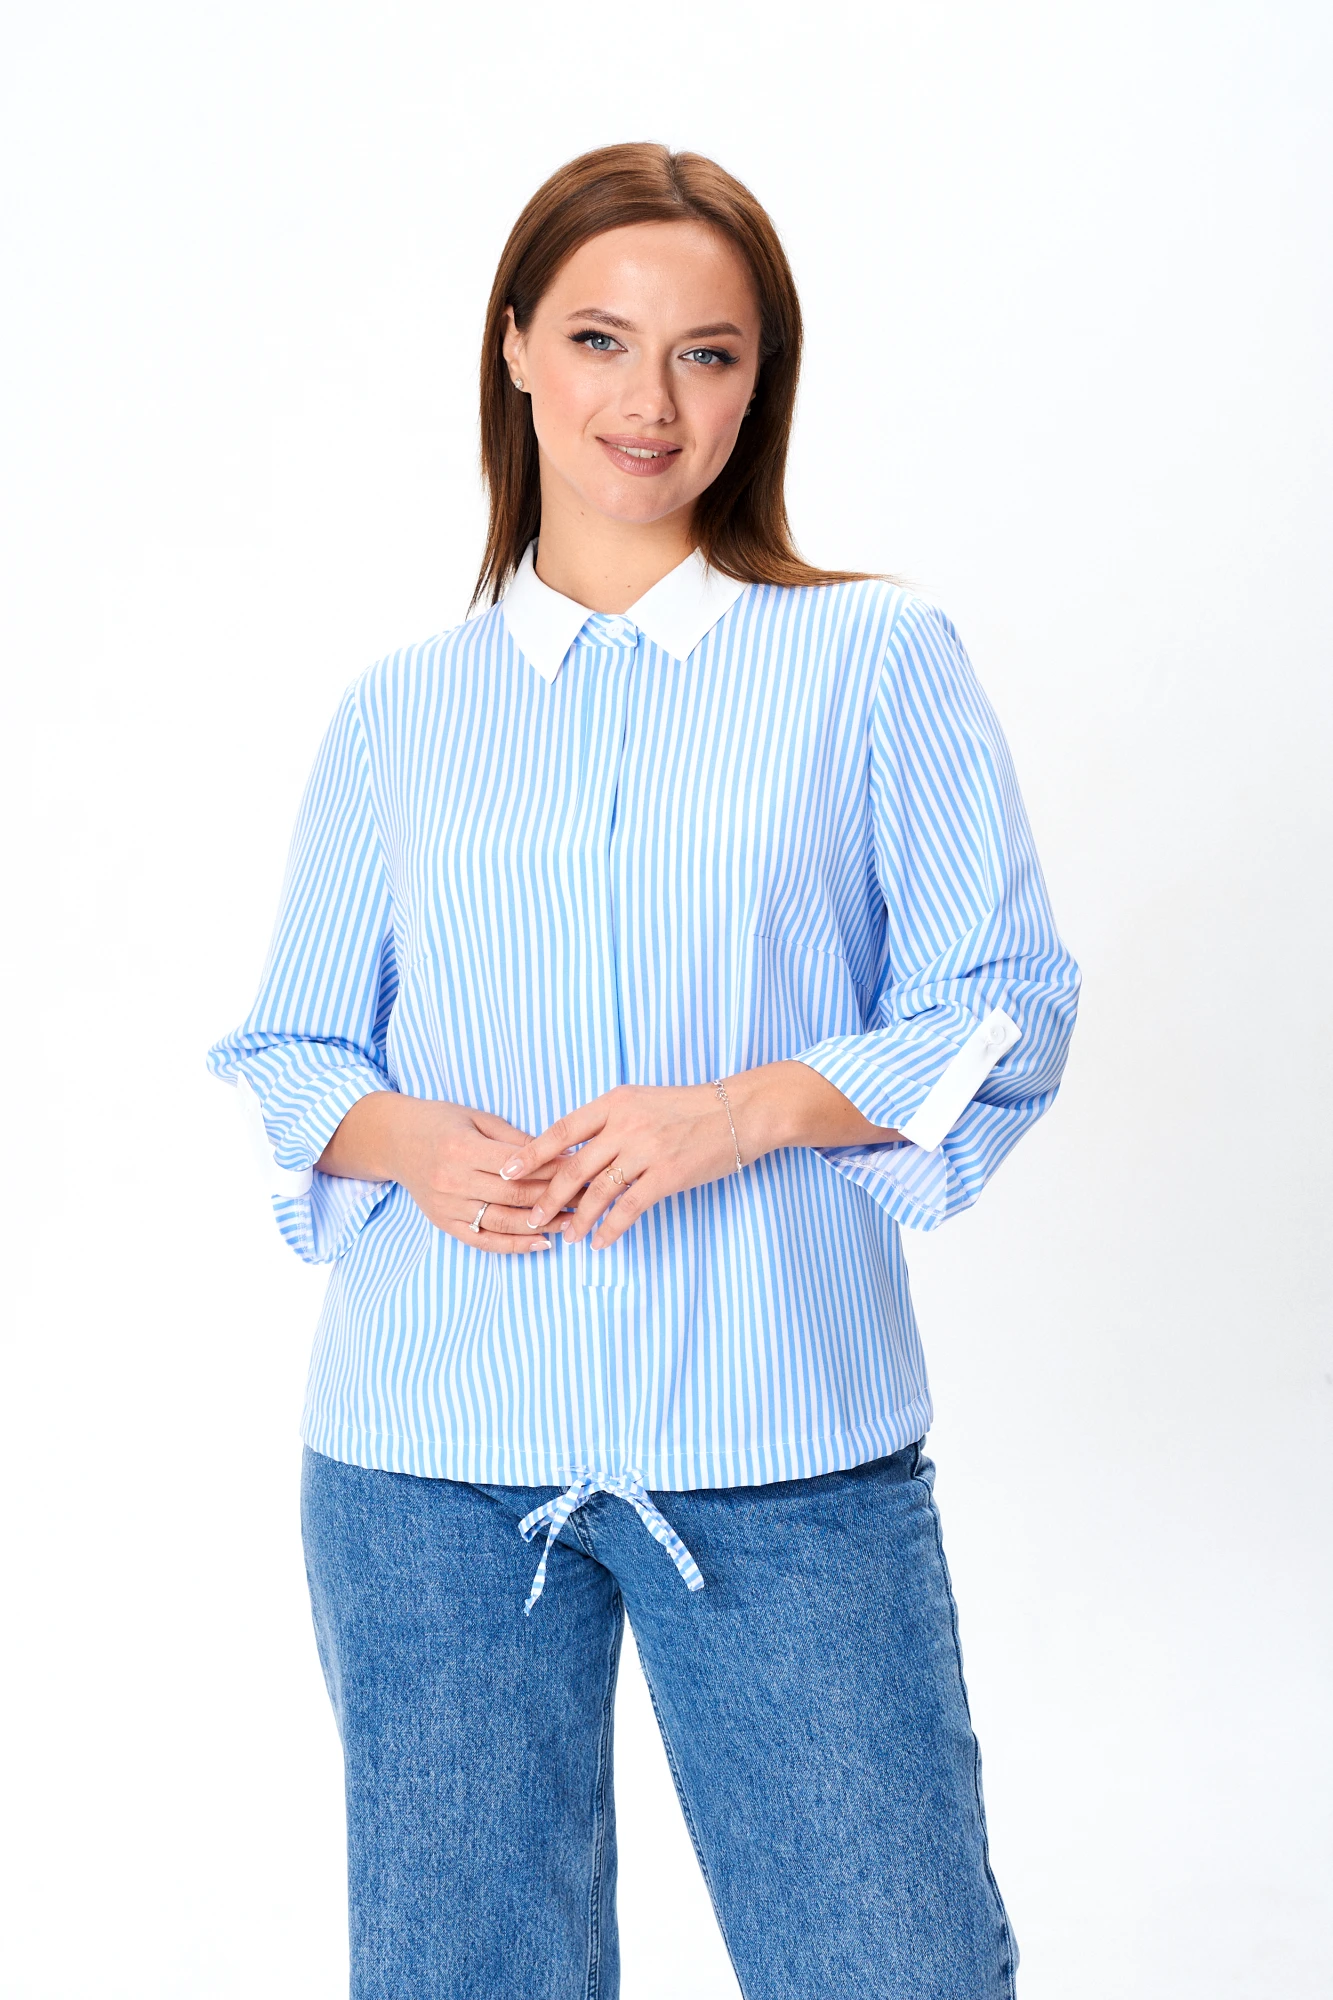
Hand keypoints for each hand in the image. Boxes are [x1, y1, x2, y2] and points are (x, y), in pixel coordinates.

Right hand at [317, 1093, 567, 1253]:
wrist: (392, 1140)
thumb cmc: (438, 1121)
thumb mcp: (475, 1117)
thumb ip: (512, 1138)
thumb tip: (555, 1154)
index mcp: (462, 1148)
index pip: (519, 1164)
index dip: (553, 1167)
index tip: (583, 1167)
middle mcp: (452, 1180)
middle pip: (515, 1195)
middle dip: (556, 1197)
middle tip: (588, 1195)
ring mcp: (447, 1206)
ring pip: (504, 1222)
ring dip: (544, 1225)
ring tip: (575, 1221)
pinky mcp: (444, 1223)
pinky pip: (483, 1241)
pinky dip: (515, 1246)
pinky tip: (542, 1243)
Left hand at [496, 1062, 904, 1249]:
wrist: (739, 1112)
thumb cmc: (688, 1108)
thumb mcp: (642, 1101)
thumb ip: (608, 1121)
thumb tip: (572, 1150)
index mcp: (614, 1102)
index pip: (562, 1129)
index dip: (532, 1153)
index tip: (507, 1172)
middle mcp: (626, 1124)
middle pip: (574, 1166)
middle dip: (548, 1195)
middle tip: (531, 1216)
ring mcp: (646, 1150)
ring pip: (599, 1191)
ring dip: (578, 1218)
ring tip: (567, 1236)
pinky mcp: (667, 1175)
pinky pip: (630, 1208)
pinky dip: (611, 1228)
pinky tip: (601, 1242)